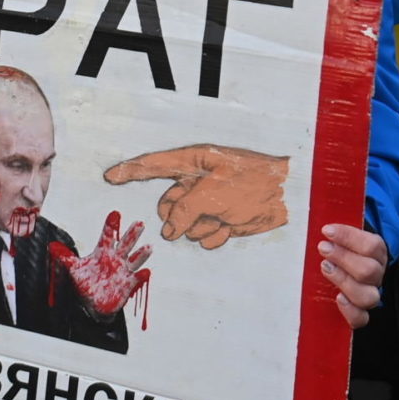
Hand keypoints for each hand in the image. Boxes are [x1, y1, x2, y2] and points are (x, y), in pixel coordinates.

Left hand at [54, 210, 151, 315]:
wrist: (94, 304)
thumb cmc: (86, 283)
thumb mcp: (74, 270)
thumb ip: (65, 257)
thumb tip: (52, 246)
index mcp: (103, 252)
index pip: (107, 236)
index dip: (111, 225)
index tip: (115, 213)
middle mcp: (116, 259)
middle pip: (125, 244)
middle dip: (132, 234)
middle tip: (139, 223)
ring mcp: (124, 271)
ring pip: (135, 260)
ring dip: (141, 254)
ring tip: (148, 247)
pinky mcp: (128, 284)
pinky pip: (136, 279)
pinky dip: (141, 276)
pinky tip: (146, 272)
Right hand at [104, 145, 289, 246]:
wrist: (288, 199)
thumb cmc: (255, 182)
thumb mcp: (214, 191)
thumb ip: (184, 209)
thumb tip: (169, 229)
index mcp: (194, 163)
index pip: (154, 165)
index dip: (131, 171)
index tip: (110, 176)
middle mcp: (197, 182)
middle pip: (167, 205)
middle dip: (180, 215)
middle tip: (201, 213)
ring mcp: (209, 203)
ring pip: (186, 225)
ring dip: (203, 226)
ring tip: (225, 216)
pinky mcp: (221, 221)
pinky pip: (204, 236)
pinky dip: (216, 235)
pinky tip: (232, 227)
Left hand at [321, 222, 388, 329]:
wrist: (340, 263)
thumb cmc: (338, 244)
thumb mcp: (341, 229)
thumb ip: (340, 217)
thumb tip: (328, 191)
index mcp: (377, 252)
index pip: (372, 245)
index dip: (350, 237)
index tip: (327, 230)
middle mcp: (377, 274)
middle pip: (370, 271)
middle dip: (344, 258)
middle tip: (323, 248)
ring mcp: (370, 294)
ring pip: (368, 296)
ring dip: (344, 281)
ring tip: (325, 268)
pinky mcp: (359, 312)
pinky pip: (362, 319)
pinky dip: (350, 311)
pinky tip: (337, 299)